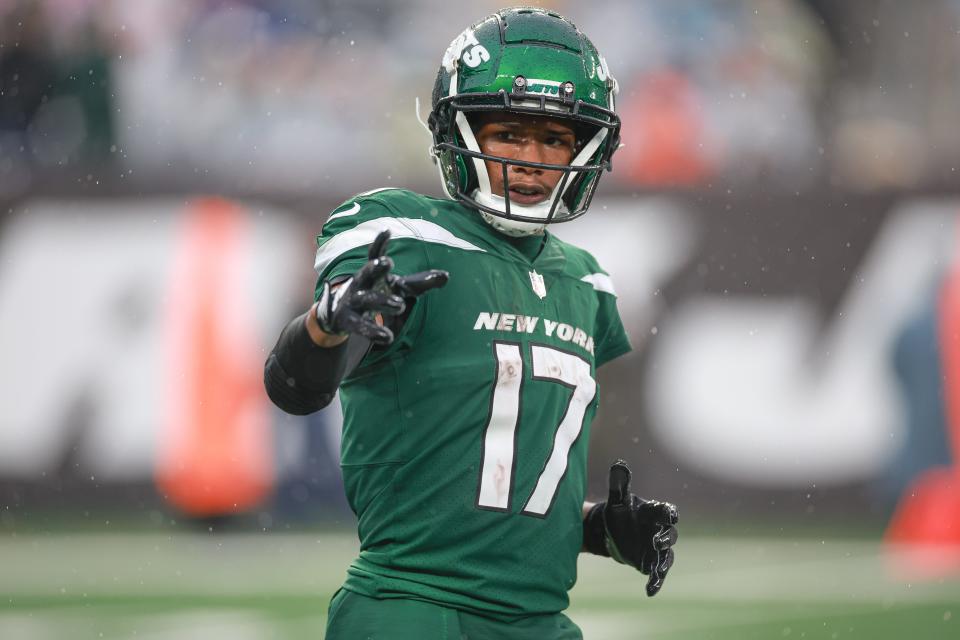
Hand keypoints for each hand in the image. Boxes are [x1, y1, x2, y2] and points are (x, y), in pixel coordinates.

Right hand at [316, 230, 448, 344]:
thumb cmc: (378, 294)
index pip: (375, 254)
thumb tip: (446, 276)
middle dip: (375, 267)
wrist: (342, 315)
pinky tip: (387, 337)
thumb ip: (421, 283)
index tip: (387, 231)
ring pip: (366, 299)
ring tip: (399, 305)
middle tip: (388, 262)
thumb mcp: (400, 288)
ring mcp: (353, 301)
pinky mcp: (348, 321)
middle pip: (367, 272)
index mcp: (373, 272)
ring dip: (382, 300)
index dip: (380, 243)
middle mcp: (361, 283)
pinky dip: (373, 331)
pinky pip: (360, 326)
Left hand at [583, 459, 678, 596]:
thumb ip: (619, 484)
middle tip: (656, 541)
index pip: (666, 512)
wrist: (612, 531)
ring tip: (657, 569)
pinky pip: (657, 574)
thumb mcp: (617, 499)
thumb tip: (618, 464)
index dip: (669, 514)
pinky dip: (656, 582)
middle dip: (665, 538)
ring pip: (667, 556)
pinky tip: (650, 591)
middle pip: (670, 535)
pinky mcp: (650, 563)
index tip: (670, 516)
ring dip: (663, 562)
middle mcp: (659, 531)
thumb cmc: (619, 512)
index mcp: (653, 513)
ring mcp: (656, 549)